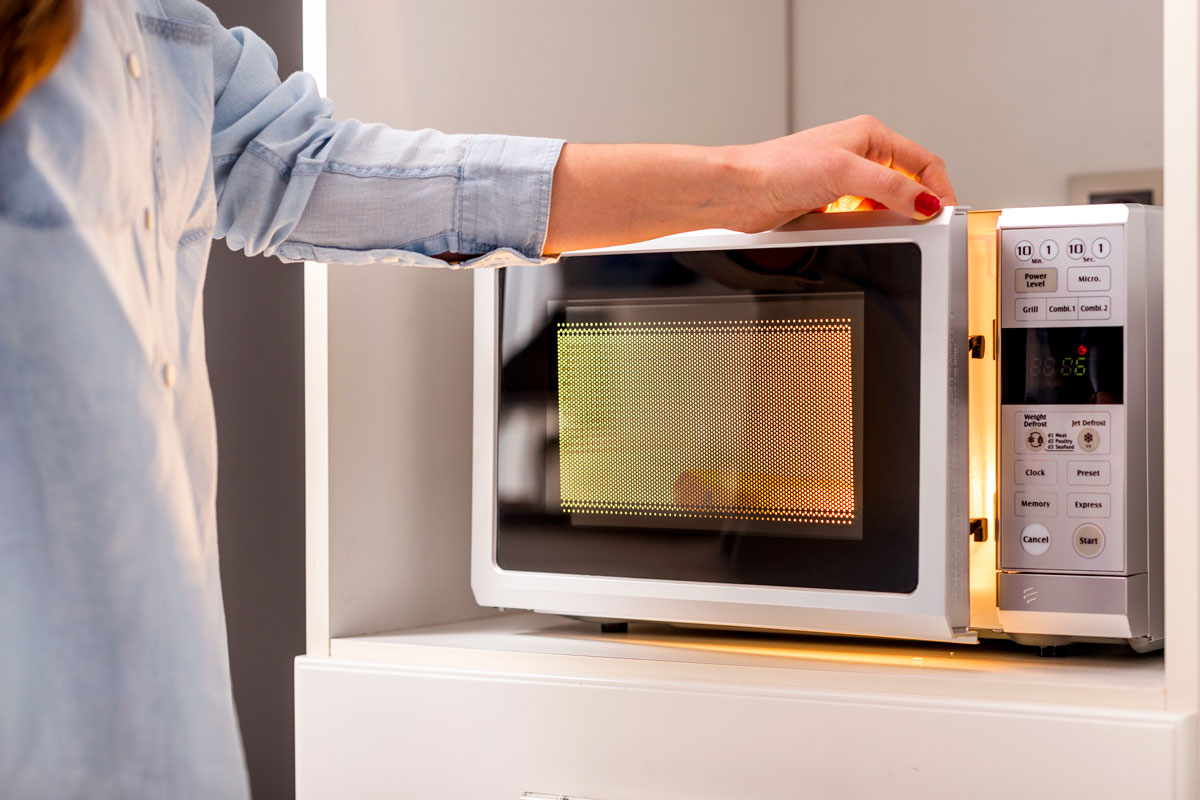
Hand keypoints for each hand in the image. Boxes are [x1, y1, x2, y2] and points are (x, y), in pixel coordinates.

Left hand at [723, 115, 956, 230]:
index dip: (939, 189)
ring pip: (885, 204)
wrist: (741, 190)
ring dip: (891, 218)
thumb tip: (925, 202)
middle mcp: (859, 154)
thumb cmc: (779, 168)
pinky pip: (863, 218)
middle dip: (916, 206)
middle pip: (907, 184)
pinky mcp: (829, 204)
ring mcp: (844, 181)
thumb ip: (891, 187)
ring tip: (891, 230)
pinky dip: (869, 227)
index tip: (945, 214)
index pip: (923, 162)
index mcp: (869, 135)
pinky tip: (862, 231)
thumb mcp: (845, 173)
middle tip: (924, 228)